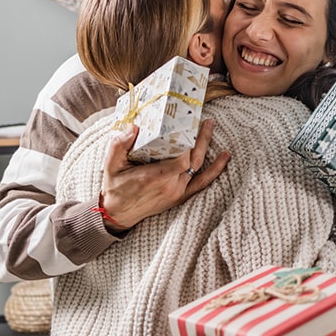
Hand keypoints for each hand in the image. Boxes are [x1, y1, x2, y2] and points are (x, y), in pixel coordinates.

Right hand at [100, 118, 230, 229]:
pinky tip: (225, 157)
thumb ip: (119, 144)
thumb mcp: (111, 165)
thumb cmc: (115, 187)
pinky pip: (203, 183)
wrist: (118, 214)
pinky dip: (216, 170)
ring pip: (199, 168)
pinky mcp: (181, 196)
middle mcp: (170, 186)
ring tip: (211, 128)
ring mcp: (178, 192)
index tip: (187, 126)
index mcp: (154, 177)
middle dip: (201, 139)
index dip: (187, 144)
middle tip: (206, 121)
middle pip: (193, 160)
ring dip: (207, 148)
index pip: (181, 159)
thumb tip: (134, 127)